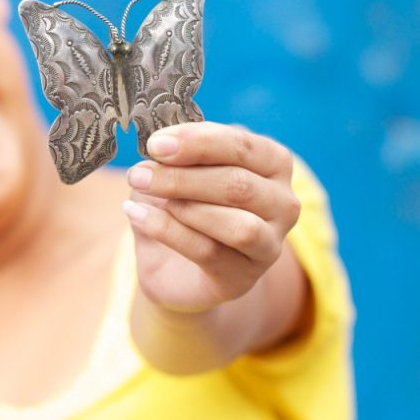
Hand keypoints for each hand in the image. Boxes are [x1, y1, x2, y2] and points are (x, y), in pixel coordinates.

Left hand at [122, 122, 301, 313]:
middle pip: (238, 185)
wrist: (172, 264)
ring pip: (238, 225)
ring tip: (141, 195)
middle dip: (181, 177)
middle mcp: (283, 204)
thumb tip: (159, 144)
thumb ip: (175, 155)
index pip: (243, 145)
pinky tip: (136, 214)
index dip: (198, 142)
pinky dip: (166, 230)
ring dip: (183, 206)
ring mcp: (269, 244)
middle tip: (138, 173)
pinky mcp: (242, 277)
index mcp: (272, 163)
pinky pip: (207, 251)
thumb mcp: (176, 169)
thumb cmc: (181, 202)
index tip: (155, 144)